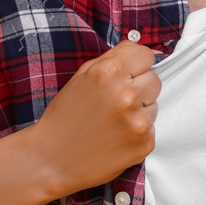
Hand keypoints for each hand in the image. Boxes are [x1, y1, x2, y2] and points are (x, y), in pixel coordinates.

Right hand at [23, 40, 161, 199]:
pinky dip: (137, 132)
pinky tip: (116, 136)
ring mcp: (137, 121)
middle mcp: (126, 95)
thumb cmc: (64, 116)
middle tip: (114, 102)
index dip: (136, 65)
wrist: (51, 159)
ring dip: (139, 110)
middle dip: (138, 88)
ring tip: (113, 121)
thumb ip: (113, 56)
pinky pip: (152, 128)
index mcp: (110, 72)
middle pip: (154, 80)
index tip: (126, 75)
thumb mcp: (82, 77)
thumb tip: (139, 46)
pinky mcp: (144, 143)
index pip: (147, 55)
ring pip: (154, 104)